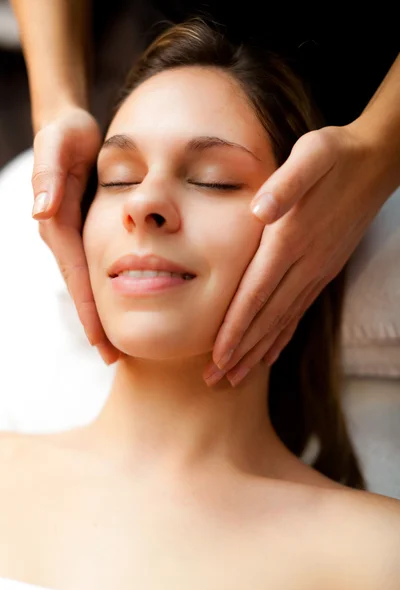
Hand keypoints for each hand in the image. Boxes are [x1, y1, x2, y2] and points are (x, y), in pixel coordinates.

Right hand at [31, 106, 119, 364]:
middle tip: (114, 357)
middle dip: (96, 324)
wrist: (70, 125)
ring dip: (102, 312)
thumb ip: (51, 175)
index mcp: (59, 224)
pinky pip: (97, 267)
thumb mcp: (60, 144)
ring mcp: (75, 234)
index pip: (77, 277)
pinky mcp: (87, 229)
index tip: (104, 343)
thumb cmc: (67, 133)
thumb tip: (42, 211)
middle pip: (83, 288)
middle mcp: (63, 235)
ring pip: (91, 282)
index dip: (89, 312)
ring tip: (118, 342)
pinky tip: (124, 302)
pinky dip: (108, 289)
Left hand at [203, 123, 395, 386]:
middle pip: (267, 318)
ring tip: (236, 377)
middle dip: (240, 352)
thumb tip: (260, 210)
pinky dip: (282, 336)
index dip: (236, 327)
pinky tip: (270, 353)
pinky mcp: (323, 270)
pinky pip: (299, 312)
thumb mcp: (311, 155)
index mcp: (291, 240)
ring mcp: (316, 271)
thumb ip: (287, 183)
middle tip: (214, 380)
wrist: (374, 162)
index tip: (217, 356)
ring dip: (258, 352)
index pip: (258, 293)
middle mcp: (304, 264)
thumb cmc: (335, 155)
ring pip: (283, 321)